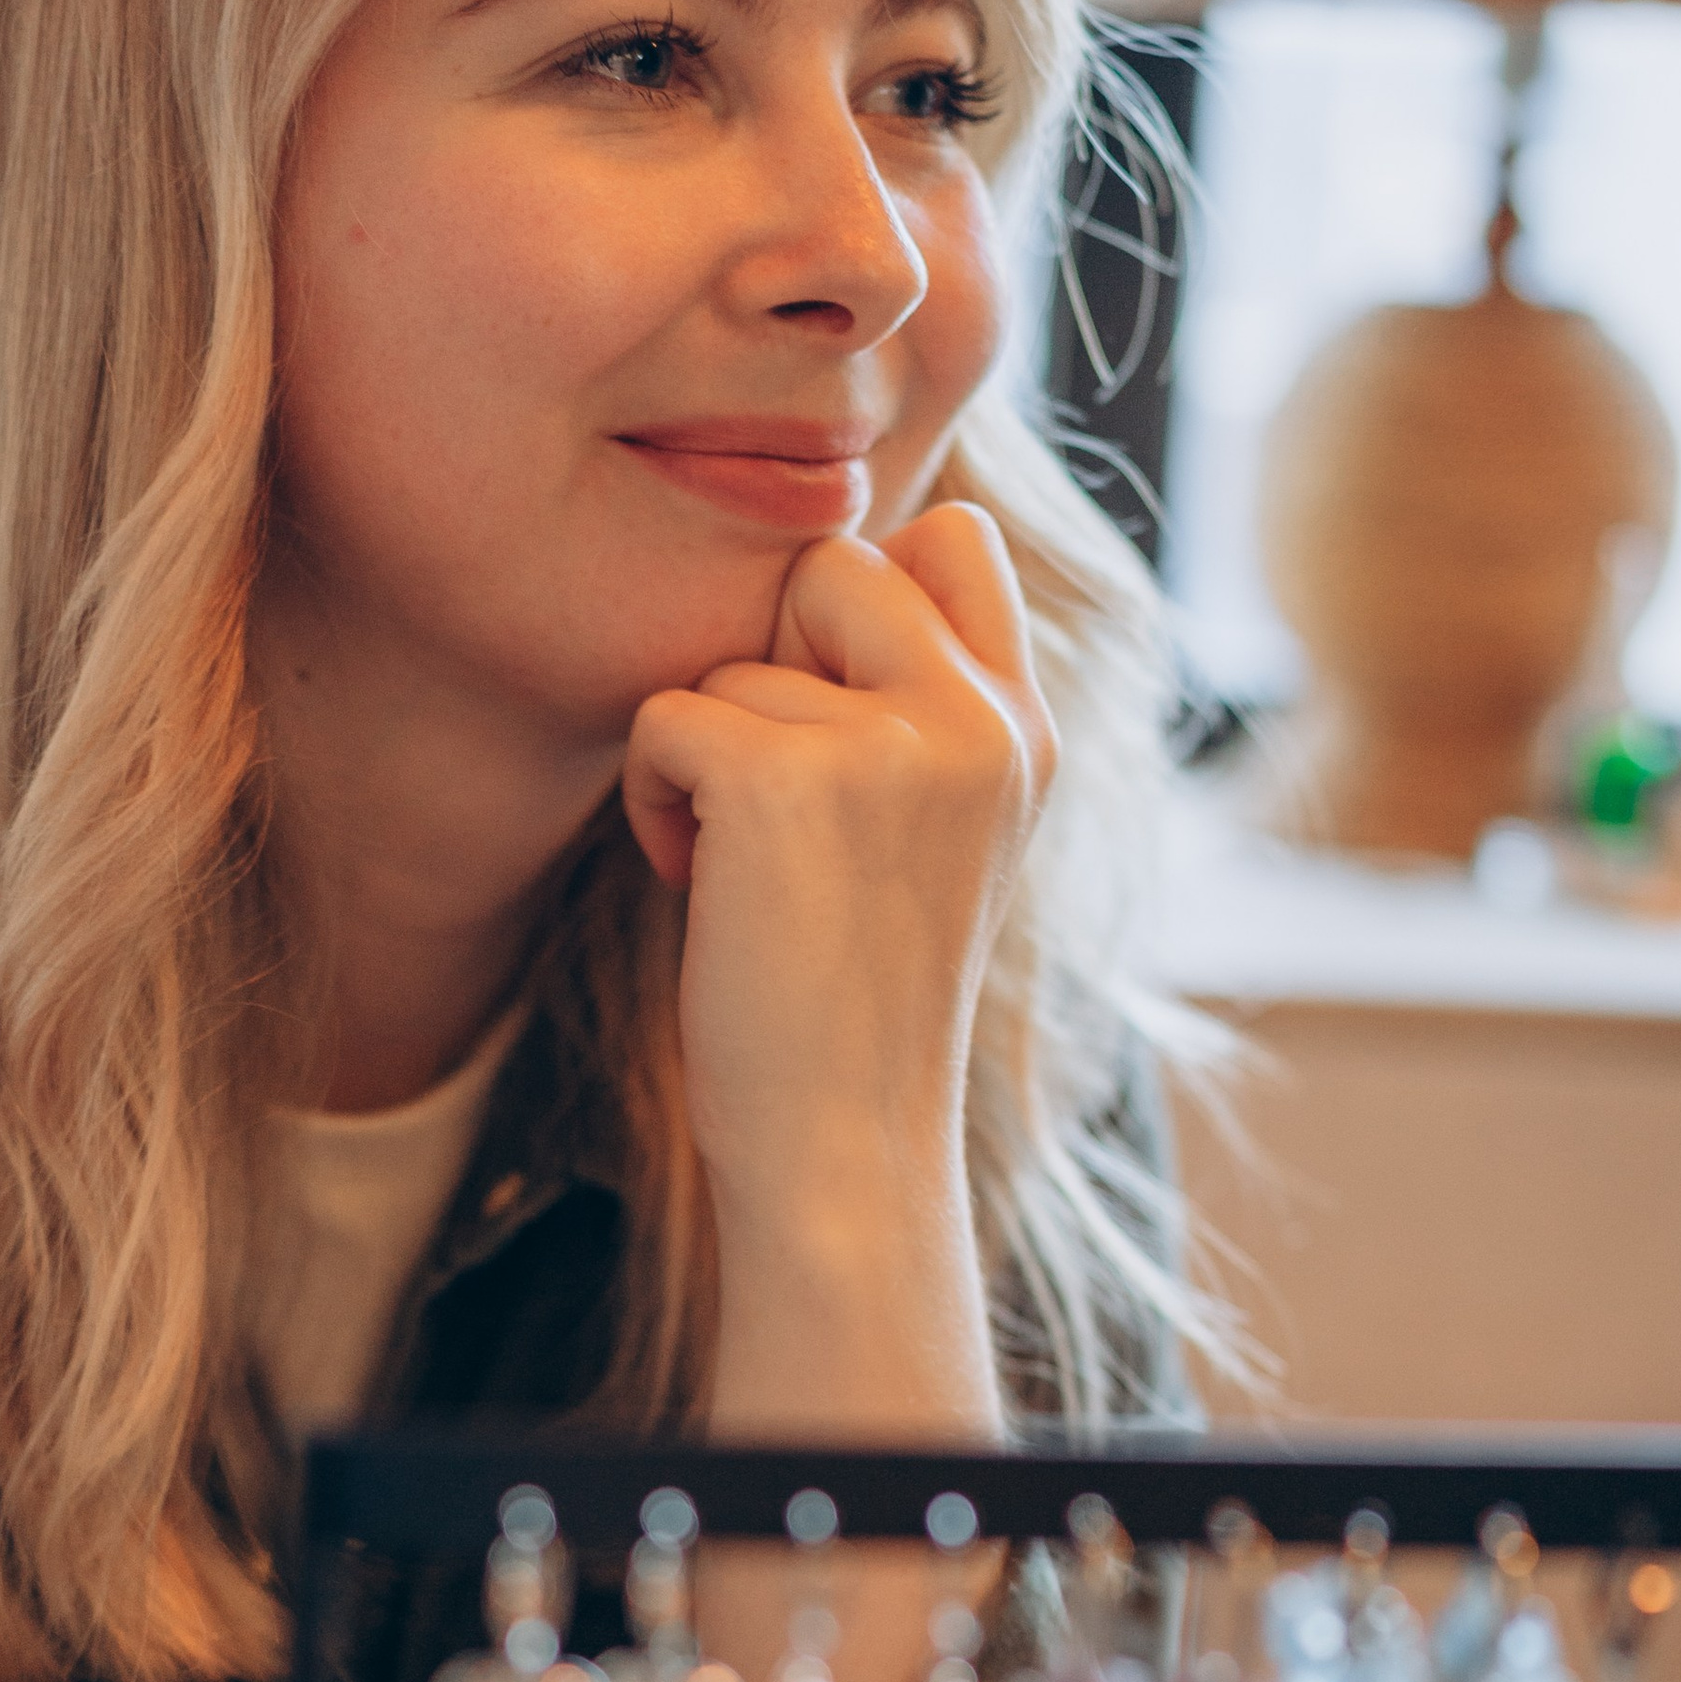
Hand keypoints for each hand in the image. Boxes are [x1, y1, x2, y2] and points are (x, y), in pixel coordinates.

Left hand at [618, 511, 1056, 1226]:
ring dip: (707, 760)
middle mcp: (977, 721)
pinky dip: (656, 801)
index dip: (863, 595)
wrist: (843, 1145)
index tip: (830, 710)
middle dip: (773, 663)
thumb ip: (920, 710)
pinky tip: (701, 888)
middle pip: (832, 560)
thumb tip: (828, 571)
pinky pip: (667, 718)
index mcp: (1023, 731)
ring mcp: (887, 744)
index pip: (952, 536)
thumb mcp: (938, 835)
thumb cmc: (858, 1001)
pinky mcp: (781, 778)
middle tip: (781, 795)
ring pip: (734, 661)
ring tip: (749, 875)